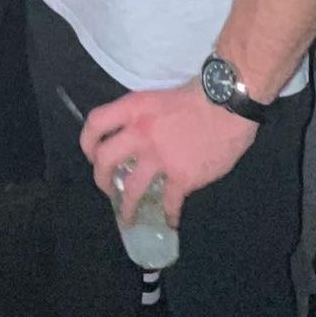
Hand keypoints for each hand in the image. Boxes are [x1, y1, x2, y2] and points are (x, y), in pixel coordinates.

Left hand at [80, 80, 257, 226]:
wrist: (228, 103)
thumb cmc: (197, 95)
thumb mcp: (158, 98)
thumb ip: (143, 117)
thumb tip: (135, 135)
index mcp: (133, 109)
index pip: (95, 123)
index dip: (87, 141)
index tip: (91, 154)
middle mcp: (140, 133)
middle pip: (104, 159)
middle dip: (101, 178)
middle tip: (107, 188)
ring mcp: (159, 157)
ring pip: (132, 188)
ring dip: (128, 207)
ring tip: (128, 217)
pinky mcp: (182, 176)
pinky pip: (169, 202)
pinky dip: (169, 215)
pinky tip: (170, 221)